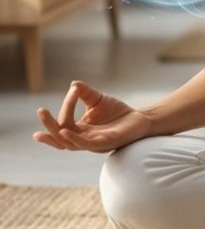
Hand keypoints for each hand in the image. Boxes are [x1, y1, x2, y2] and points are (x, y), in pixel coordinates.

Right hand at [33, 81, 151, 153]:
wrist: (140, 119)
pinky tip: (66, 131)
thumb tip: (73, 84)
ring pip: (70, 144)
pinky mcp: (106, 143)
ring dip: (58, 136)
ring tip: (46, 128)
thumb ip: (85, 93)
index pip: (64, 121)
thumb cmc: (117, 112)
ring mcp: (94, 143)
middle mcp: (84, 139)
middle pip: (60, 137)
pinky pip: (86, 144)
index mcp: (80, 130)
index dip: (66, 106)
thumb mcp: (97, 100)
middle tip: (40, 111)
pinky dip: (74, 139)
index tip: (73, 90)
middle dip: (49, 125)